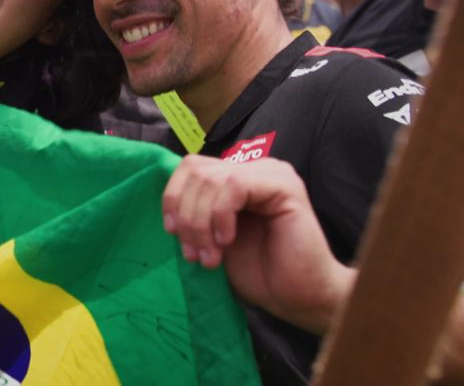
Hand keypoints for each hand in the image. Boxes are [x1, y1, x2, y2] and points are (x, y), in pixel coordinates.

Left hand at [162, 155, 355, 333]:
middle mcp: (255, 169)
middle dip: (187, 215)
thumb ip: (195, 211)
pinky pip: (234, 185)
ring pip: (211, 178)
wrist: (297, 298)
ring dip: (200, 222)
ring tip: (210, 257)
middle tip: (194, 254)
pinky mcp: (285, 186)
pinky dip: (220, 215)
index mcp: (237, 177)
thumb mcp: (211, 236)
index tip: (172, 232)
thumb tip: (165, 200)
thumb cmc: (257, 272)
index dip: (173, 197)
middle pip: (196, 171)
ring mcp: (271, 174)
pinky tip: (227, 241)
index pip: (190, 166)